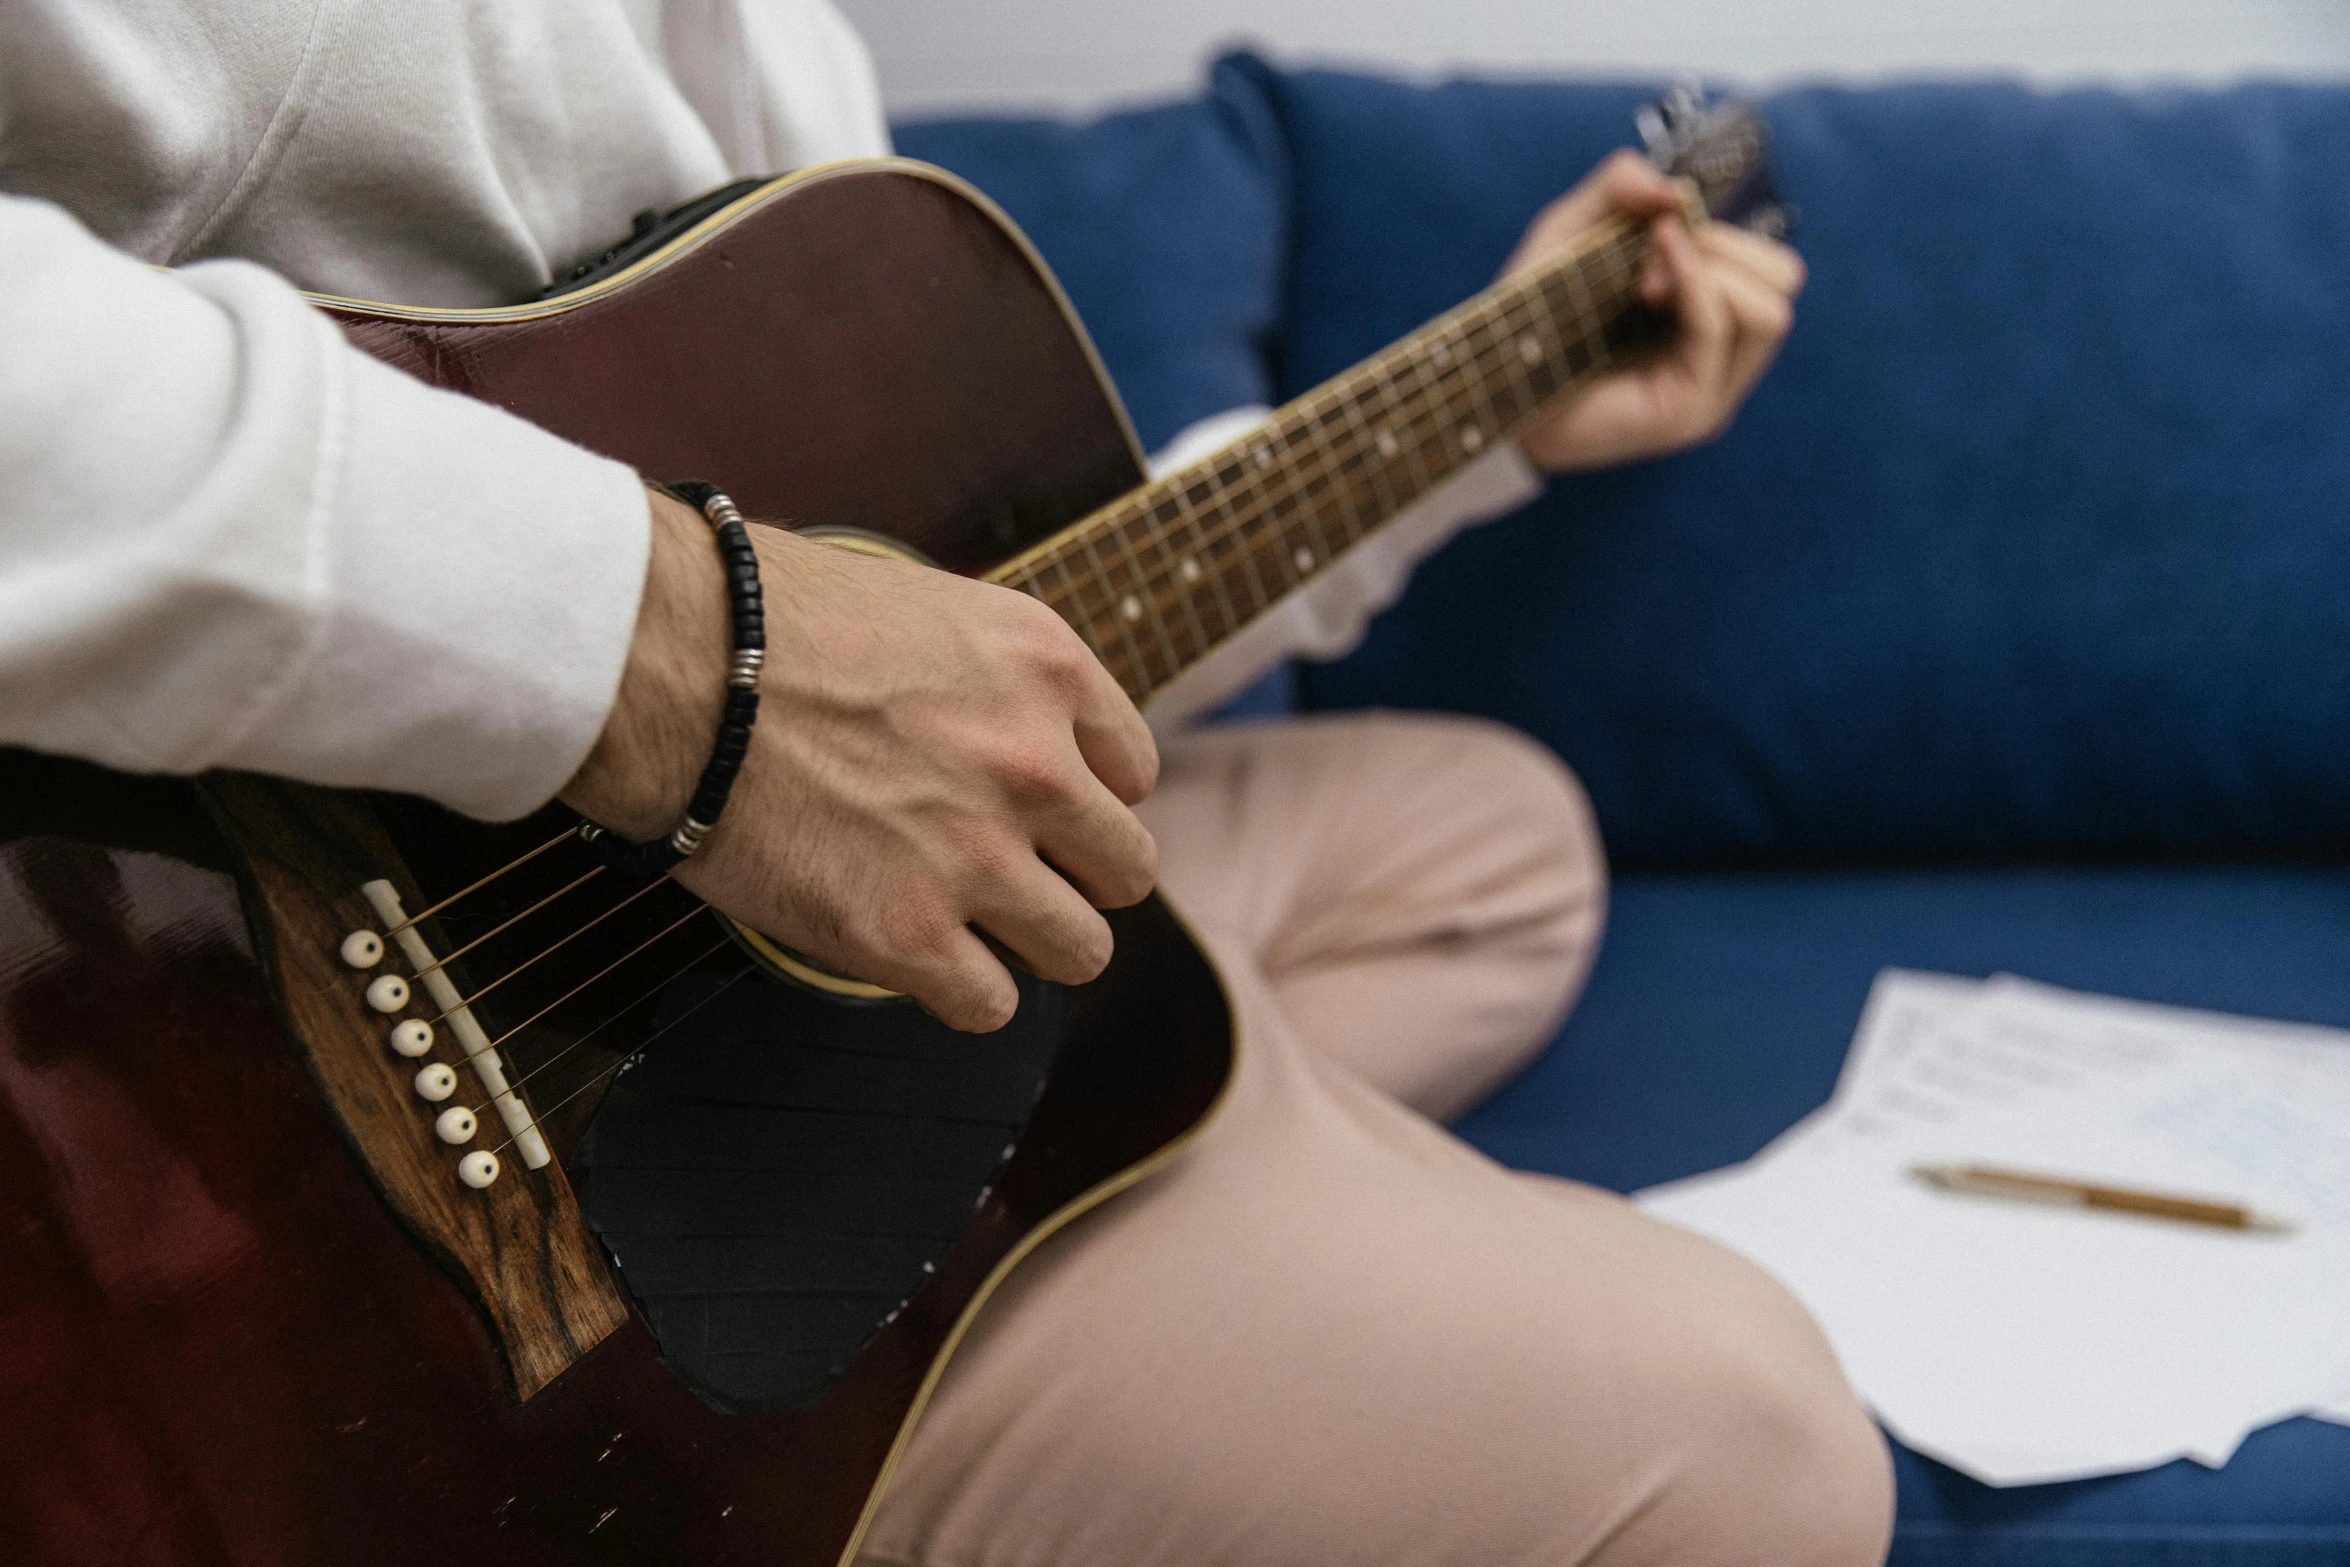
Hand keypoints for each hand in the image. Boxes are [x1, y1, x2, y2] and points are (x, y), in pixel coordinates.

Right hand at [561, 488, 1159, 1031]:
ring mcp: (977, 856)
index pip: (1132, 772)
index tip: (1033, 807)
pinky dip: (959, 992)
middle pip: (1125, 871)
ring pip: (1080, 950)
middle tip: (1009, 873)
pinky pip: (990, 1005)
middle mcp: (1037, 766)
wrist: (671, 662)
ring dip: (1028, 945)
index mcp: (1048, 671)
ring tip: (963, 923)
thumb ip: (996, 678)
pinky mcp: (905, 933)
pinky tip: (914, 955)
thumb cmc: (767, 622)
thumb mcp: (929, 606)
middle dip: (1074, 879)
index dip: (1083, 796)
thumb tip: (1014, 733)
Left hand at [1506, 149, 1805, 472]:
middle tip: (1656, 255)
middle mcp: (1719, 359)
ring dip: (1711, 269)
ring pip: (1771, 308)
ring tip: (1643, 283)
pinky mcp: (1688, 412)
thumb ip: (1617, 187)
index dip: (1722, 233)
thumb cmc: (1528, 319)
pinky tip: (1647, 278)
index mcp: (1708, 319)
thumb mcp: (1569, 232)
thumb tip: (1673, 188)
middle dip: (1726, 246)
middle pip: (1785, 281)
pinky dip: (1691, 284)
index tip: (1656, 233)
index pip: (1770, 266)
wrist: (1489, 389)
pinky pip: (1718, 329)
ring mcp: (1710, 391)